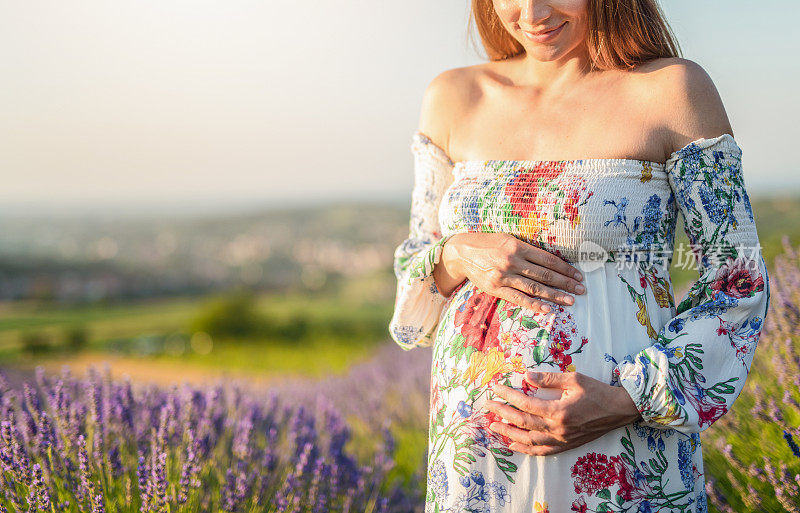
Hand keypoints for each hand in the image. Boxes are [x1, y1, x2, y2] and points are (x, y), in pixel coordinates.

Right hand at [438, 232, 585, 314]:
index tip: (578, 275)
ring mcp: (504, 276)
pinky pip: (518, 298)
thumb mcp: (508, 240)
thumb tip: (551, 261)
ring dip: (555, 295)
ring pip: (535, 287)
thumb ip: (527, 249)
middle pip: (545, 274)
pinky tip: (547, 309)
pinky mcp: (495, 288)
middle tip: (581, 290)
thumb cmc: (488, 245)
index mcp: (518, 246)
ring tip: (570, 301)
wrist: (461, 252)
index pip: (548, 259)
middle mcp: (512, 261)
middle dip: (565, 283)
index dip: (565, 268)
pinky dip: (534, 304)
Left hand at [482, 370, 642, 455]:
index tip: (495, 388)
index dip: (507, 396)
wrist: (620, 410)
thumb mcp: (574, 379)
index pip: (525, 404)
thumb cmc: (598, 391)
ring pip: (530, 441)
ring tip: (494, 426)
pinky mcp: (567, 445)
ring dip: (509, 434)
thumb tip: (526, 376)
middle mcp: (558, 429)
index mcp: (559, 411)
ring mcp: (562, 440)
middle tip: (488, 406)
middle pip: (523, 423)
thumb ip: (549, 379)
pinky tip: (514, 445)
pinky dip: (526, 449)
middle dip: (502, 414)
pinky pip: (542, 451)